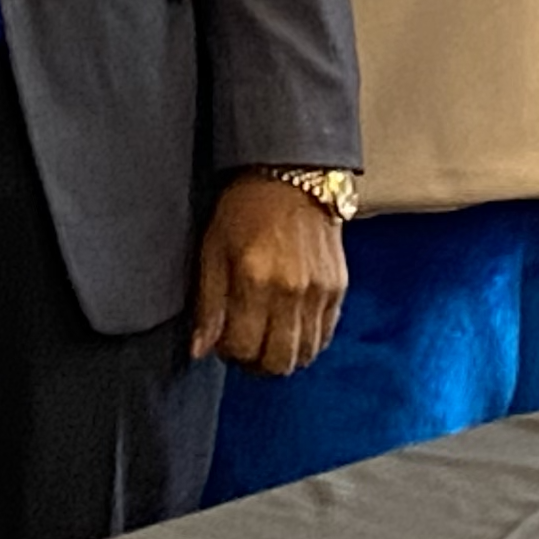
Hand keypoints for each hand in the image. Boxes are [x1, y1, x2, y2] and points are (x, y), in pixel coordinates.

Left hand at [194, 175, 346, 375]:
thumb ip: (208, 303)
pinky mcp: (338, 289)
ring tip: (266, 337)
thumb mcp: (213, 248)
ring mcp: (319, 292)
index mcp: (255, 279)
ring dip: (282, 357)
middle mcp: (291, 291)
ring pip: (303, 356)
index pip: (242, 347)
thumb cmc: (246, 209)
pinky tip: (289, 327)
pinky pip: (324, 338)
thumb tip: (200, 350)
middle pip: (276, 362)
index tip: (222, 338)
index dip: (227, 352)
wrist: (294, 176)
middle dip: (255, 363)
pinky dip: (306, 342)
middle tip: (244, 344)